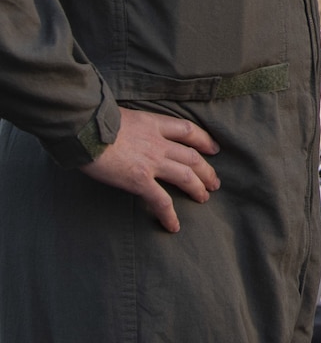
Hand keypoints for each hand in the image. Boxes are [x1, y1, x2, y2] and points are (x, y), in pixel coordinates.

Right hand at [79, 107, 221, 232]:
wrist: (85, 129)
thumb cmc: (94, 121)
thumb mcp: (122, 115)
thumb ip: (133, 126)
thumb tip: (128, 131)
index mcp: (155, 124)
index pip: (189, 131)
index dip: (204, 140)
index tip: (213, 149)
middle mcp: (159, 143)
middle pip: (193, 157)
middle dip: (207, 170)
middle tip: (214, 182)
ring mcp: (152, 162)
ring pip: (186, 177)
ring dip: (198, 188)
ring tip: (204, 198)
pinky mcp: (140, 180)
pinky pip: (161, 201)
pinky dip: (169, 215)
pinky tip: (173, 226)